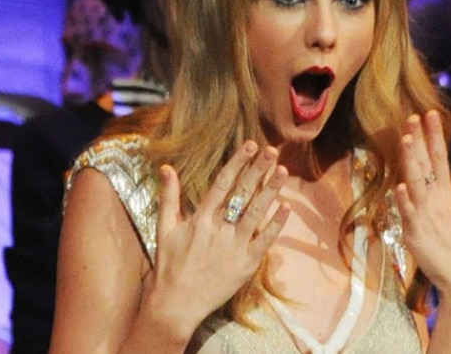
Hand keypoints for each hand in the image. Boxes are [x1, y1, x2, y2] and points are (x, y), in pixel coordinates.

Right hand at [143, 141, 289, 341]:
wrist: (176, 305)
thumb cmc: (169, 266)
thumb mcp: (164, 229)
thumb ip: (168, 197)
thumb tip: (166, 167)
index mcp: (200, 219)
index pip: (222, 183)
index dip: (237, 163)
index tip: (250, 145)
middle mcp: (220, 230)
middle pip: (242, 193)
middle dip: (258, 170)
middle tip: (272, 150)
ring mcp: (235, 247)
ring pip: (256, 213)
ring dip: (271, 191)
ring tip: (283, 171)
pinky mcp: (246, 264)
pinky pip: (265, 241)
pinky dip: (275, 224)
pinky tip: (286, 207)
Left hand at [395, 110, 450, 307]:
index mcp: (448, 192)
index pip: (441, 156)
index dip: (434, 135)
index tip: (430, 113)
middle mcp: (437, 199)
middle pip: (427, 164)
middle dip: (419, 139)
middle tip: (412, 117)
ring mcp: (426, 215)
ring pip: (416, 182)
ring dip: (411, 160)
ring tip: (406, 139)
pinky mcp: (415, 232)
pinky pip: (408, 213)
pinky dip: (404, 201)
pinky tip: (399, 187)